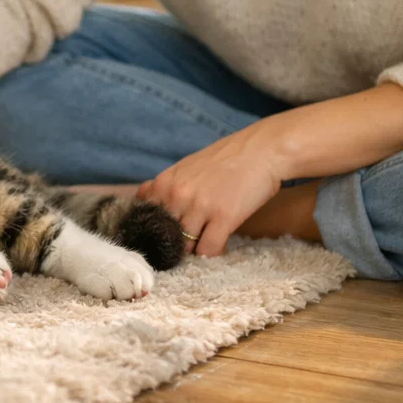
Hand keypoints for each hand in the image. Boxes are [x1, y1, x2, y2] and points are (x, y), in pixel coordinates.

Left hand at [136, 124, 288, 257]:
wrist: (260, 150)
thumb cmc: (224, 159)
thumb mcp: (184, 167)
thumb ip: (165, 186)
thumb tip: (142, 198)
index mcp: (165, 182)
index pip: (146, 218)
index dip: (156, 229)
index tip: (165, 234)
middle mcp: (178, 195)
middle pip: (166, 236)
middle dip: (175, 242)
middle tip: (189, 239)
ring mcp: (200, 207)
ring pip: (186, 246)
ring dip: (195, 248)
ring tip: (205, 239)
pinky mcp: (224, 218)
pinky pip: (208, 250)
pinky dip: (212, 252)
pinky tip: (219, 242)